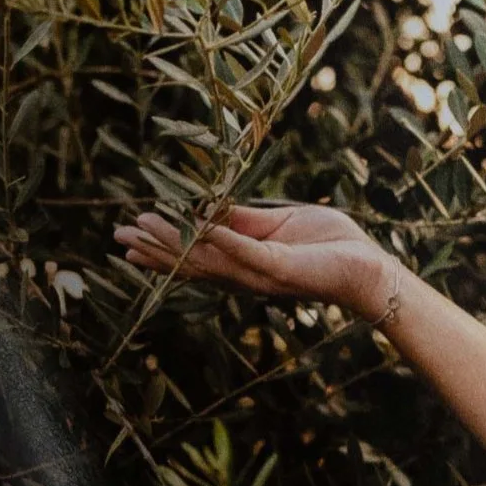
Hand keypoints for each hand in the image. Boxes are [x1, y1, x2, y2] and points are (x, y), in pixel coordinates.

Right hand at [115, 199, 395, 316]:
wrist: (368, 267)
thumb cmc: (328, 243)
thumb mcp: (279, 224)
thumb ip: (245, 220)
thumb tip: (208, 210)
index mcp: (244, 264)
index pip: (195, 257)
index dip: (162, 248)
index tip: (132, 238)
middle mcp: (246, 275)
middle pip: (190, 262)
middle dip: (154, 249)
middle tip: (118, 237)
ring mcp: (261, 274)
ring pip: (208, 258)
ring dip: (175, 241)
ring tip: (144, 226)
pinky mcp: (280, 267)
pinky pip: (245, 250)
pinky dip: (220, 238)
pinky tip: (196, 225)